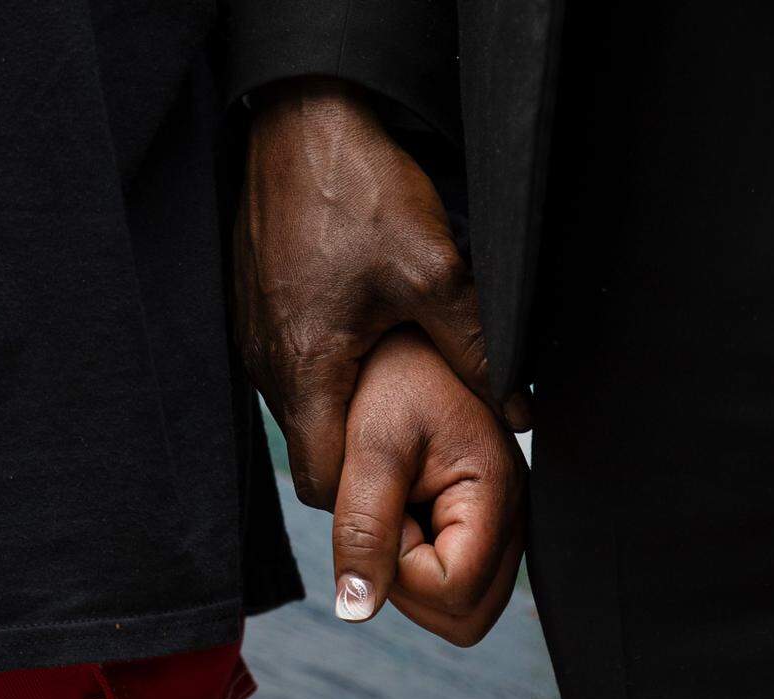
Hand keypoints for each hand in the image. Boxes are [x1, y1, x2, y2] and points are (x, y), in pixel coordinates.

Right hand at [234, 76, 529, 507]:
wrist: (301, 123)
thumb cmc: (360, 195)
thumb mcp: (435, 274)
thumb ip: (478, 350)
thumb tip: (519, 409)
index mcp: (306, 370)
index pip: (321, 483)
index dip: (363, 501)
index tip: (407, 492)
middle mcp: (268, 365)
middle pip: (310, 449)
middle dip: (359, 459)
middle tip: (412, 441)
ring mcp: (255, 337)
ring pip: (301, 409)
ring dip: (344, 412)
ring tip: (394, 389)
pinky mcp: (255, 310)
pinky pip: (288, 368)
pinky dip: (325, 374)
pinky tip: (361, 340)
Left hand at [330, 328, 526, 646]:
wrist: (405, 336)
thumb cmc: (391, 375)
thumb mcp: (369, 447)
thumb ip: (363, 529)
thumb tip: (355, 610)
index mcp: (496, 493)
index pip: (453, 590)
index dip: (400, 566)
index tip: (385, 505)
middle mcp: (512, 516)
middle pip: (465, 615)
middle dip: (409, 583)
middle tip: (388, 512)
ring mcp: (500, 522)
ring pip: (458, 606)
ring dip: (410, 574)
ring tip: (395, 504)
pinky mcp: (481, 520)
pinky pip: (451, 578)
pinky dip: (416, 561)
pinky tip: (404, 508)